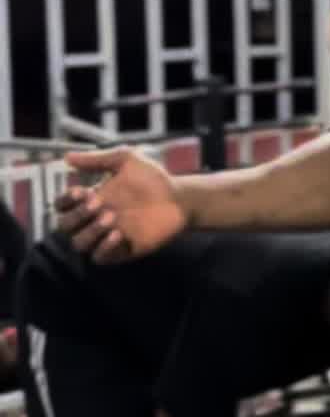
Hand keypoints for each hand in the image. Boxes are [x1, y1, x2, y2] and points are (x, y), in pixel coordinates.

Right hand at [54, 149, 187, 263]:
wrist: (179, 197)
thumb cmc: (153, 178)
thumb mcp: (126, 161)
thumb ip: (97, 159)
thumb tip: (66, 158)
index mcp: (92, 199)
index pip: (62, 206)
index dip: (64, 201)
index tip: (81, 191)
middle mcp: (96, 219)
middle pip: (65, 227)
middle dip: (77, 215)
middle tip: (98, 204)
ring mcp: (108, 236)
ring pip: (79, 244)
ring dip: (89, 231)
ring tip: (110, 217)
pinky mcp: (123, 251)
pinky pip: (100, 258)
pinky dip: (104, 248)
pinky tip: (119, 233)